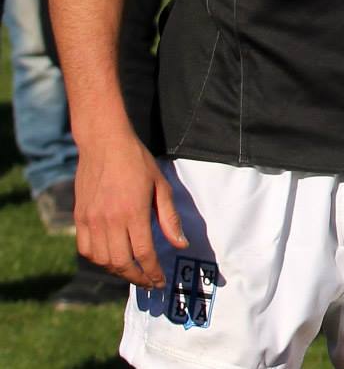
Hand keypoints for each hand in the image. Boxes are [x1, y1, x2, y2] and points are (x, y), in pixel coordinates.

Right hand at [73, 133, 185, 287]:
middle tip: (149, 282)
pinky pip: (86, 249)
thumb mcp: (161, 186)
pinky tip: (111, 259)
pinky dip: (98, 260)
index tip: (160, 281)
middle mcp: (109, 221)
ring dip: (118, 271)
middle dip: (137, 277)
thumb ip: (169, 218)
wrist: (104, 144)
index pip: (143, 253)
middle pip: (121, 262)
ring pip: (102, 260)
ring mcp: (91, 220)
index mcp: (133, 213)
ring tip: (133, 272)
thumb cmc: (137, 162)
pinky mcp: (79, 217)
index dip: (153, 271)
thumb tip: (180, 244)